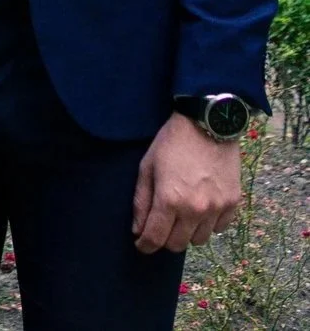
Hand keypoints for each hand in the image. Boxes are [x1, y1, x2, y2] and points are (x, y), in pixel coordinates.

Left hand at [132, 112, 243, 252]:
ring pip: (200, 240)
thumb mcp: (147, 168)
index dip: (145, 245)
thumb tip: (138, 230)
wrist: (207, 126)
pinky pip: (219, 228)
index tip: (141, 244)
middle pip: (177, 244)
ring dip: (187, 233)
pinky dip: (208, 224)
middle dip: (164, 240)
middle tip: (160, 226)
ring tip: (181, 215)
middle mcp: (195, 209)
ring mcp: (217, 208)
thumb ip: (141, 201)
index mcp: (170, 200)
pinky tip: (200, 209)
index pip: (156, 238)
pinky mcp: (233, 203)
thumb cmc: (171, 144)